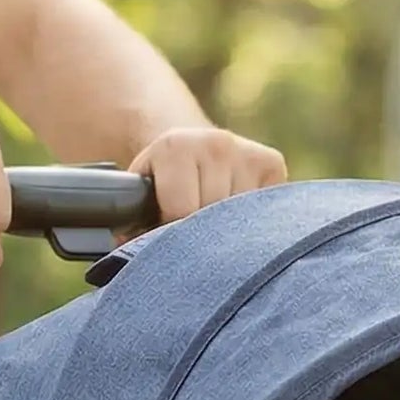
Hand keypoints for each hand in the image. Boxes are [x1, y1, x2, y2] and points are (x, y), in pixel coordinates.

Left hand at [131, 125, 285, 223]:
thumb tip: (126, 256)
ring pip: (241, 218)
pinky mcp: (272, 163)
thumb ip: (132, 224)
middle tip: (192, 227)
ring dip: (228, 227)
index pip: (181, 213)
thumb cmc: (161, 185)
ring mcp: (247, 152)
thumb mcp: (140, 197)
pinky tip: (236, 212)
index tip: (168, 232)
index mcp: (175, 146)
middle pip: (213, 217)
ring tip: (213, 218)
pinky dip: (251, 219)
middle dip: (201, 231)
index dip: (173, 232)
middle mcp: (215, 143)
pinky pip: (265, 211)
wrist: (188, 147)